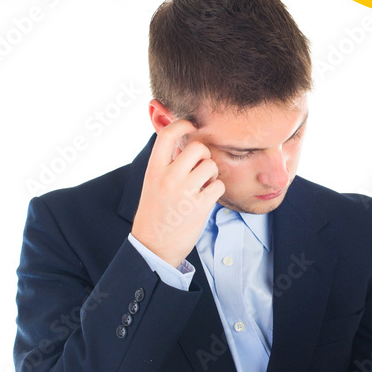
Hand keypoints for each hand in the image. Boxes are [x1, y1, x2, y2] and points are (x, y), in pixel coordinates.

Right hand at [131, 119, 224, 266]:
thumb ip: (166, 165)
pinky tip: (207, 197)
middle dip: (204, 154)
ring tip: (203, 185)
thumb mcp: (152, 184)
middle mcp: (168, 178)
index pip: (167, 135)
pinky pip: (219, 186)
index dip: (182, 124)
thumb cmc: (155, 213)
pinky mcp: (199, 206)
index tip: (191, 125)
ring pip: (211, 166)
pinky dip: (217, 190)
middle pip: (197, 147)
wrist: (153, 246)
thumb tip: (186, 146)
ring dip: (212, 174)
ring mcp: (184, 192)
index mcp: (154, 170)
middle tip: (200, 166)